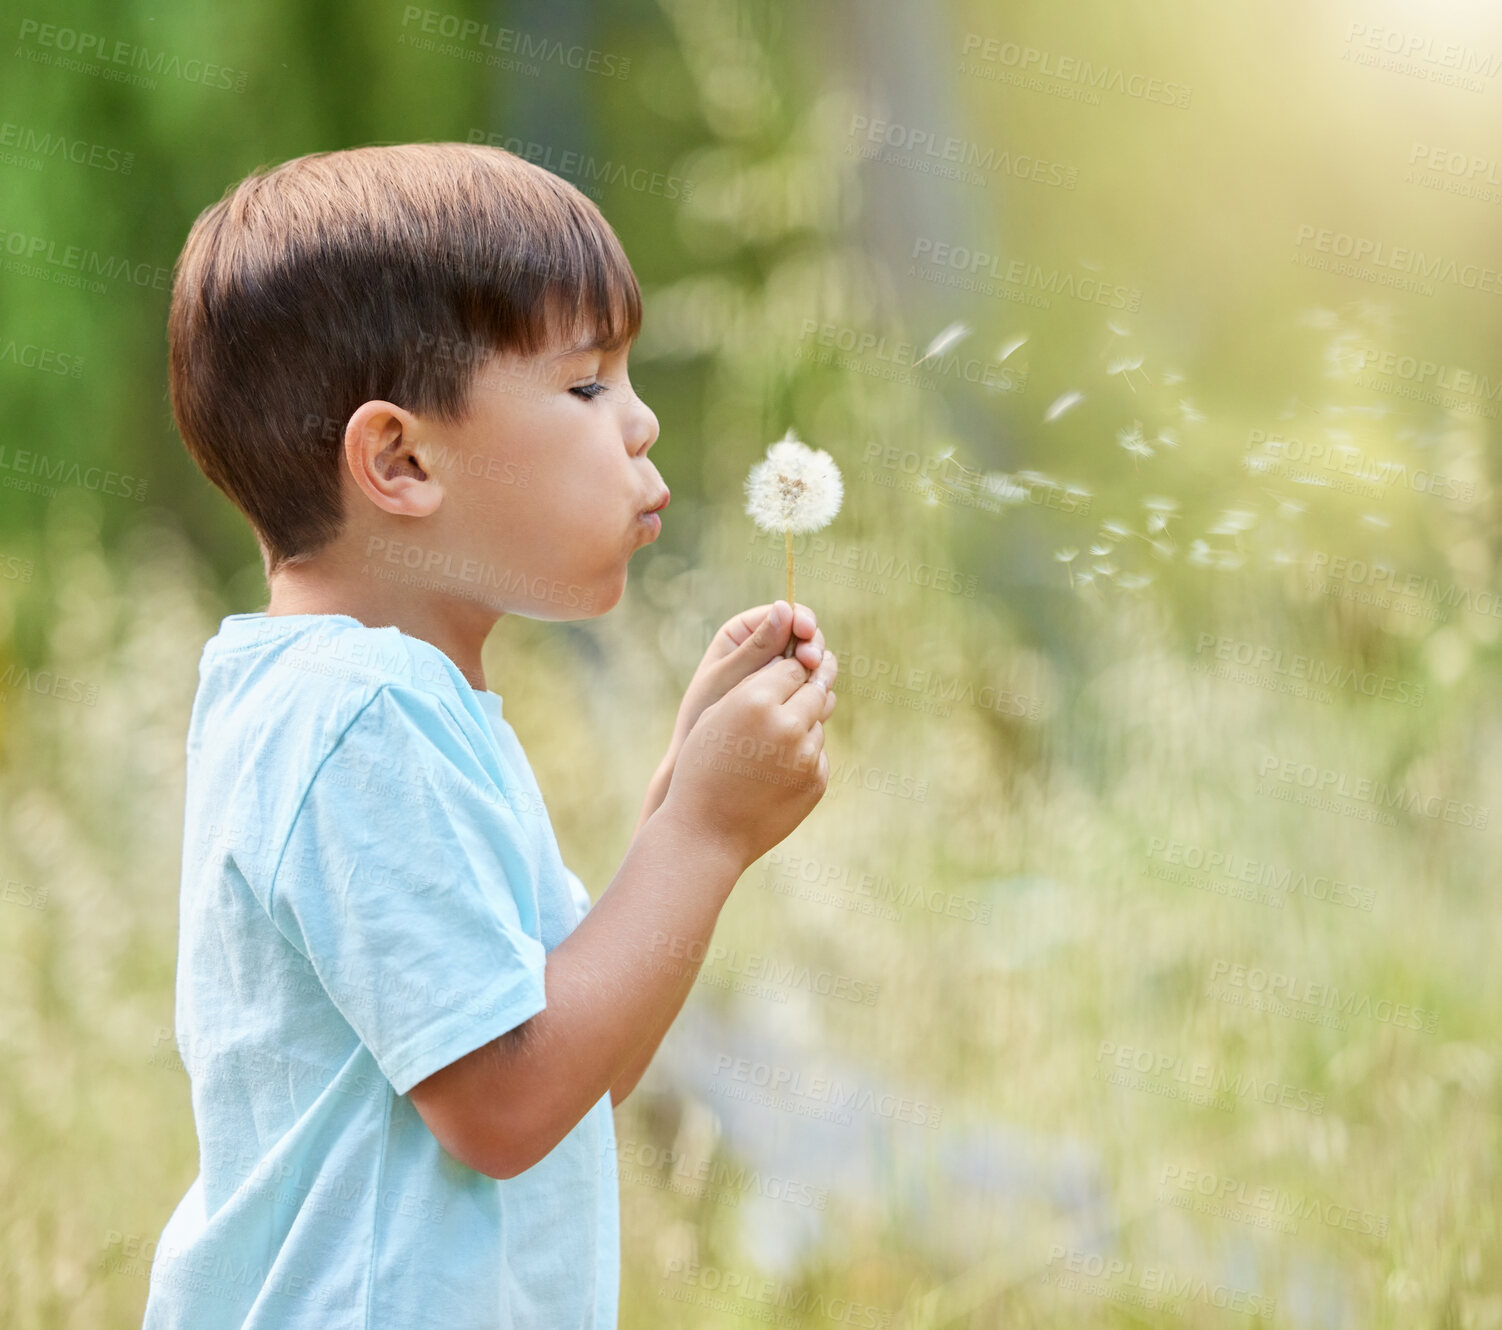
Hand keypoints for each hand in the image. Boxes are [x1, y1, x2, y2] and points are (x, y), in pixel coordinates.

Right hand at [661, 648, 838, 871]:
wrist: (706, 833)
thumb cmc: (701, 769)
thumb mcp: (716, 716)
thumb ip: (754, 687)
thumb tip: (793, 666)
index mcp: (757, 701)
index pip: (792, 668)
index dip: (786, 671)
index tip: (780, 677)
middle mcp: (788, 725)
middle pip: (816, 690)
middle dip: (806, 689)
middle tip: (792, 696)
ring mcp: (806, 756)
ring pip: (817, 724)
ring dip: (802, 725)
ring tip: (771, 744)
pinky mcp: (816, 781)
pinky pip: (817, 754)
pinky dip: (803, 756)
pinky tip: (775, 770)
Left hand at [665, 601, 824, 764]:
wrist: (705, 762)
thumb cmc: (702, 713)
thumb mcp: (727, 677)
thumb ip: (757, 647)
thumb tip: (784, 608)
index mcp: (744, 633)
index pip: (784, 615)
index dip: (801, 620)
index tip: (806, 632)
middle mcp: (767, 650)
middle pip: (806, 637)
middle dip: (813, 647)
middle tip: (813, 662)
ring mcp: (783, 675)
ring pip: (815, 665)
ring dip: (821, 672)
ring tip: (818, 685)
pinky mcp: (793, 699)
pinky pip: (815, 691)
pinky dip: (819, 696)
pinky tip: (817, 708)